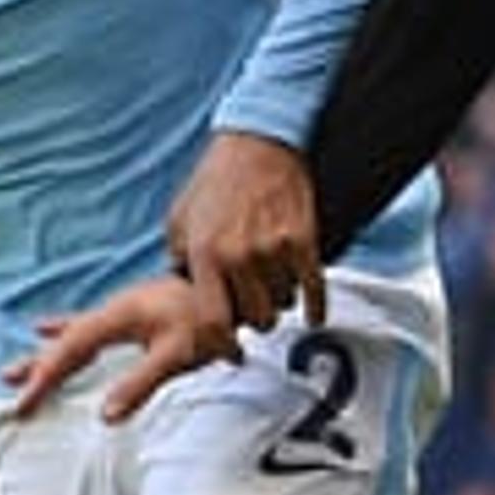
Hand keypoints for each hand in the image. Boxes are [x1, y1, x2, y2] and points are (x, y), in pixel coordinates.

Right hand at [2, 276, 241, 424]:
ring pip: (71, 335)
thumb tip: (105, 417)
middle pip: (65, 342)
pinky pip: (84, 328)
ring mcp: (119, 310)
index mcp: (119, 316)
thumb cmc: (208, 318)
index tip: (25, 404)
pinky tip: (43, 328)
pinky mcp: (128, 313)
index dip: (45, 378)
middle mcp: (113, 310)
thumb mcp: (178, 354)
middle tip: (7, 389)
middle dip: (37, 368)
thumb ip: (141, 383)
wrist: (230, 283)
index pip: (71, 350)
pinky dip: (61, 335)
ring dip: (44, 354)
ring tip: (13, 370)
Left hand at [166, 130, 323, 340]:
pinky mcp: (304, 240)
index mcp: (205, 253)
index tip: (226, 351)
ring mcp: (274, 249)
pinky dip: (314, 307)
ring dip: (277, 302)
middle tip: (249, 306)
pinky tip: (313, 316)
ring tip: (269, 288)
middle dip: (252, 318)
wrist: (258, 143)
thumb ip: (180, 262)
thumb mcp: (180, 221)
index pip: (213, 322)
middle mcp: (240, 255)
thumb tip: (184, 295)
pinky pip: (313, 288)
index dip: (221, 345)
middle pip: (255, 319)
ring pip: (283, 304)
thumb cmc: (217, 181)